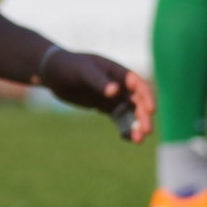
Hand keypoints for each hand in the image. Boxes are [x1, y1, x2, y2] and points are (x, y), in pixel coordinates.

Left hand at [41, 49, 155, 141]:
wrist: (54, 73)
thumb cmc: (70, 66)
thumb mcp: (84, 72)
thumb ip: (99, 82)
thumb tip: (115, 92)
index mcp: (118, 73)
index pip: (138, 85)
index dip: (146, 97)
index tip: (151, 110)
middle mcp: (119, 85)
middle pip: (137, 102)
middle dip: (143, 116)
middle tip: (147, 131)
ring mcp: (112, 97)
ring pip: (129, 113)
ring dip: (135, 125)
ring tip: (138, 140)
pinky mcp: (104, 106)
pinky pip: (118, 119)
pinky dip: (124, 128)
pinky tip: (128, 138)